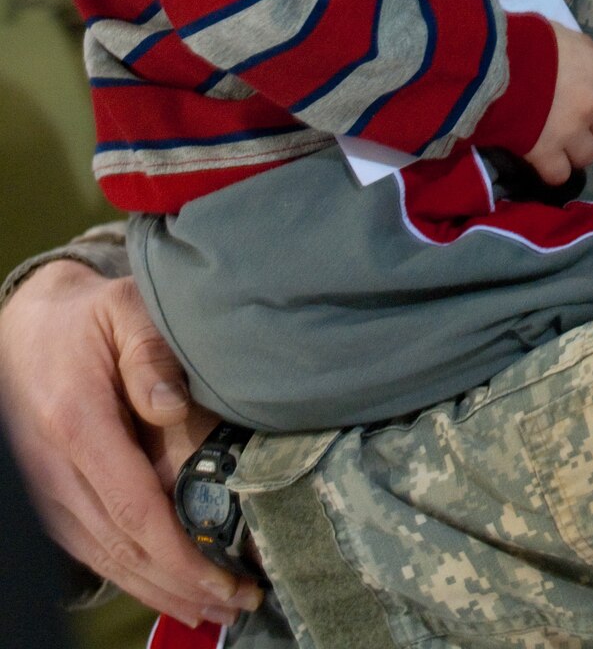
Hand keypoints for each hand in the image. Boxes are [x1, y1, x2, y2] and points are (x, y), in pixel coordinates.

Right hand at [0, 262, 262, 627]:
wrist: (29, 328)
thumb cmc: (88, 318)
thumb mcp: (125, 311)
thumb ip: (151, 353)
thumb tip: (174, 406)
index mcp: (76, 422)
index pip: (131, 506)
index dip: (177, 552)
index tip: (221, 577)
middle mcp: (54, 468)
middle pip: (121, 546)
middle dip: (181, 583)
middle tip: (239, 600)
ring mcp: (46, 491)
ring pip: (106, 558)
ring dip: (160, 589)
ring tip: (215, 606)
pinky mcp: (50, 500)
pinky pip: (91, 550)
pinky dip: (132, 575)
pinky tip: (169, 588)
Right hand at [526, 24, 592, 185]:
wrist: (493, 65)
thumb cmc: (526, 41)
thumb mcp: (560, 34)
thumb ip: (584, 46)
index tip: (587, 99)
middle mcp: (591, 105)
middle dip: (591, 128)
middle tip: (570, 122)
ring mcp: (571, 132)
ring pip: (587, 156)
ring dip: (573, 151)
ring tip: (555, 143)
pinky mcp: (545, 153)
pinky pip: (560, 175)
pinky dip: (552, 170)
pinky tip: (542, 159)